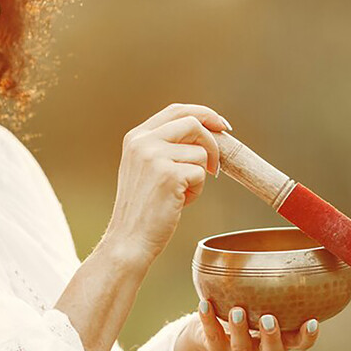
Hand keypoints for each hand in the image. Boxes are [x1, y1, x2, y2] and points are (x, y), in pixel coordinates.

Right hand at [102, 103, 230, 262]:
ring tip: (182, 193)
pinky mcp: (168, 174)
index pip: (176, 110)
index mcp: (136, 137)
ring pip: (200, 153)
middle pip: (193, 123)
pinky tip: (180, 202)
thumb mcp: (147, 168)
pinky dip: (197, 191)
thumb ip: (167, 147)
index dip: (204, 114)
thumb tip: (207, 132)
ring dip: (200, 176)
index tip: (222, 125)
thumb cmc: (144, 208)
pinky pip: (200, 174)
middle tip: (215, 167)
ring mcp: (154, 156)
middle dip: (212, 143)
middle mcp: (142, 142)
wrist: (129, 240)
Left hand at [185, 299, 319, 350]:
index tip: (313, 321)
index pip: (300, 343)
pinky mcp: (216, 350)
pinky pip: (212, 336)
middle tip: (268, 318)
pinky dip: (208, 319)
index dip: (308, 336)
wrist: (212, 335)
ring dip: (240, 329)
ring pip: (241, 346)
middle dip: (271, 335)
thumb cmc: (249, 311)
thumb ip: (279, 288)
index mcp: (280, 340)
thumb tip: (299, 248)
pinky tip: (205, 303)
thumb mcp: (266, 304)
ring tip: (237, 310)